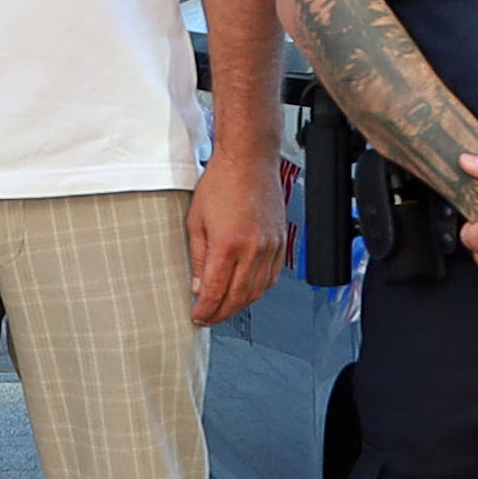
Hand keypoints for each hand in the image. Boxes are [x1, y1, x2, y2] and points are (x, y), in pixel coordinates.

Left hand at [188, 149, 288, 326]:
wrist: (249, 160)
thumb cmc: (221, 182)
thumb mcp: (196, 221)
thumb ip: (197, 257)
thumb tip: (199, 285)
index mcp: (227, 245)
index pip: (215, 291)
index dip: (205, 310)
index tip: (197, 316)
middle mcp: (253, 249)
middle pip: (239, 297)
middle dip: (221, 313)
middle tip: (209, 318)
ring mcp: (271, 246)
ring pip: (258, 290)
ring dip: (240, 305)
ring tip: (225, 308)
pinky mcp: (281, 241)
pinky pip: (272, 276)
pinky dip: (259, 289)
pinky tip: (247, 290)